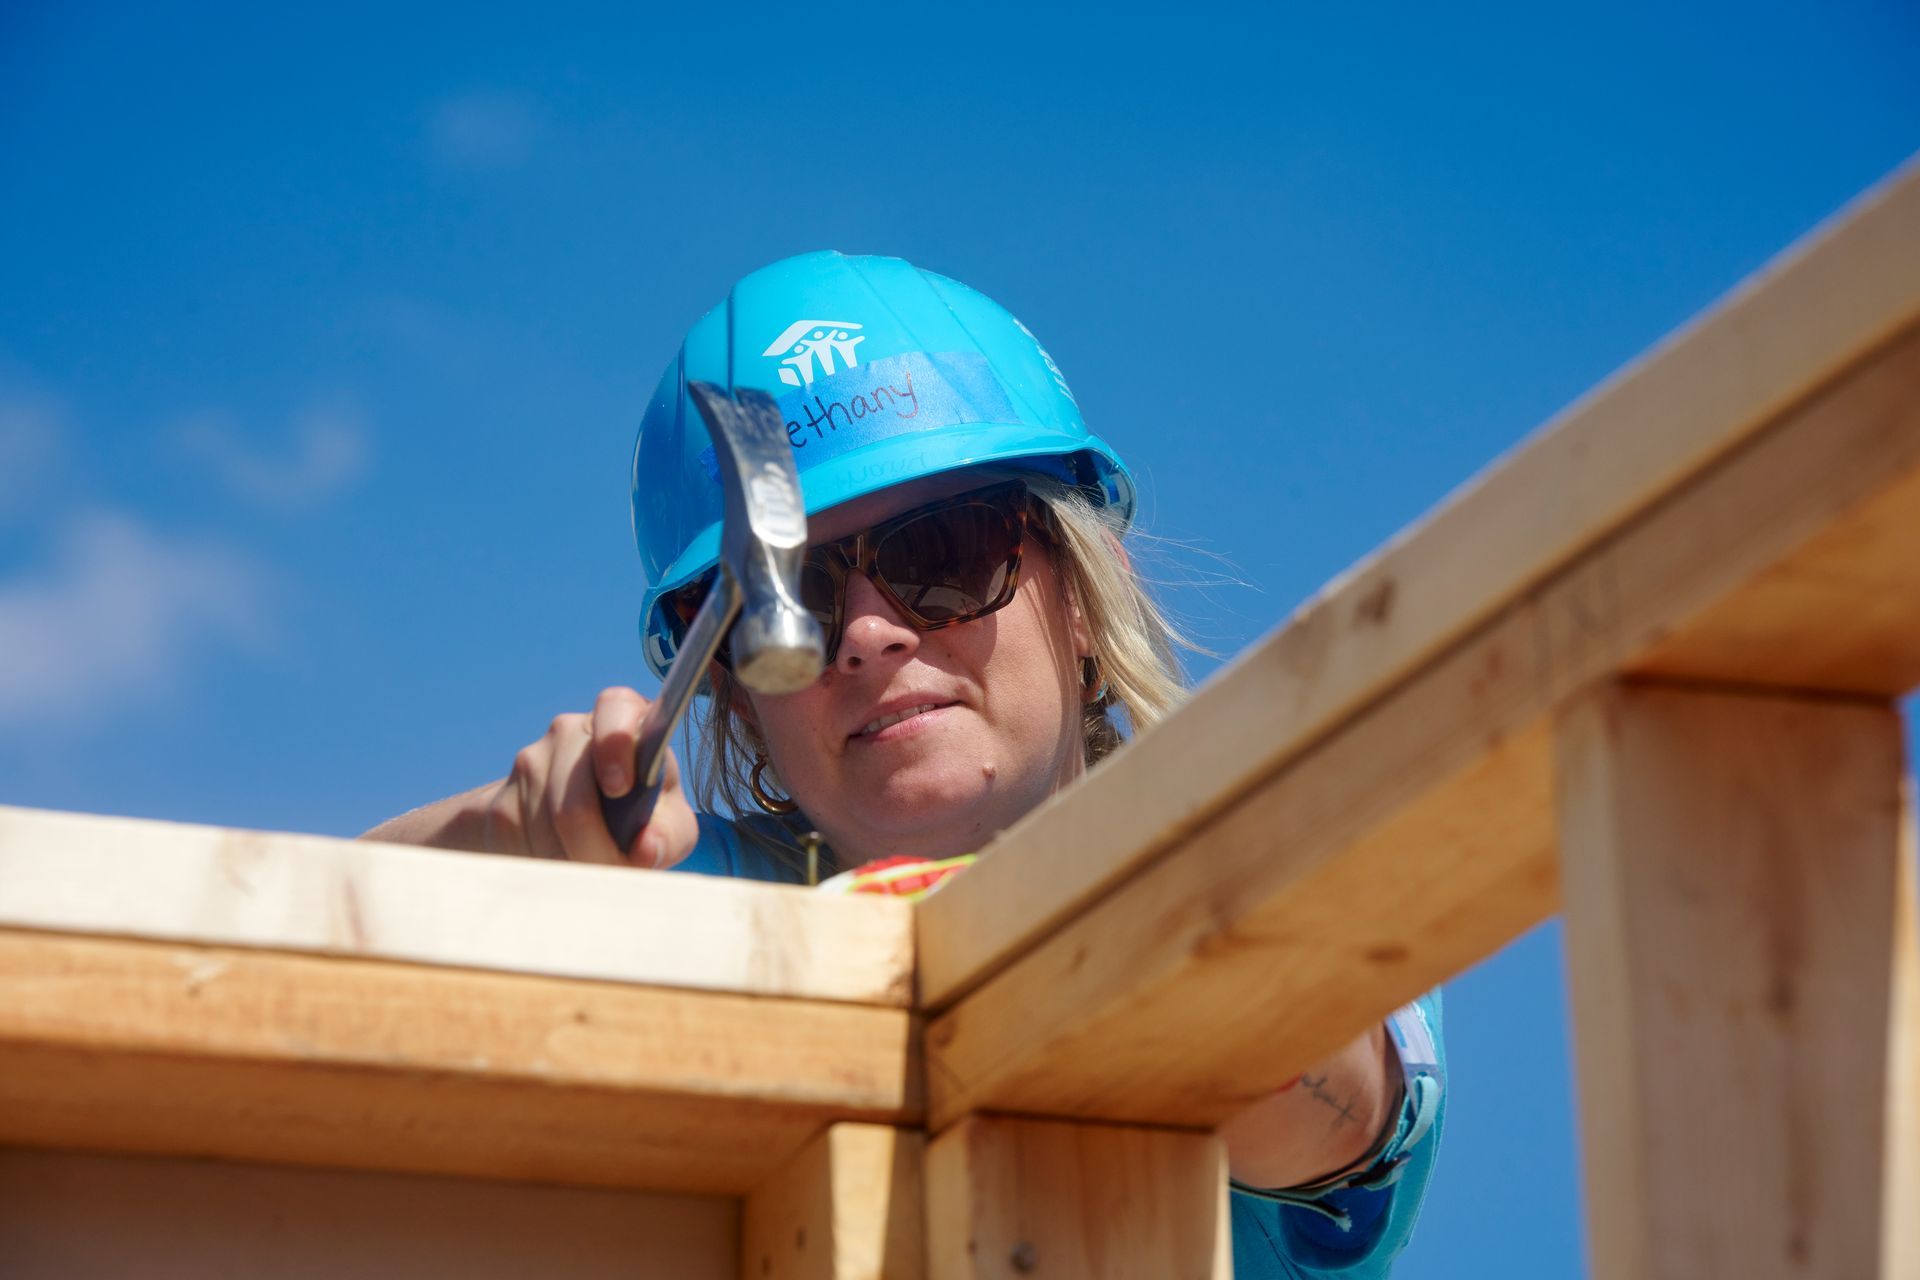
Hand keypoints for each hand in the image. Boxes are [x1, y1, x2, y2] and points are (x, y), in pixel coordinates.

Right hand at [483, 687, 699, 868]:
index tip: (619, 789)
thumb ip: (668, 836)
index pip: (616, 706)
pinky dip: (544, 864)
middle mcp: (572, 730)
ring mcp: (531, 760)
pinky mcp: (500, 799)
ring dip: (571, 859)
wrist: (580, 831)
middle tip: (613, 869)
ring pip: (546, 824)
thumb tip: (647, 847)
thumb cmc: (641, 821)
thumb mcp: (669, 828)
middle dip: (596, 845)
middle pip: (574, 794)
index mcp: (626, 720)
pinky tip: (562, 862)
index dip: (615, 744)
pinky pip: (520, 840)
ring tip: (592, 866)